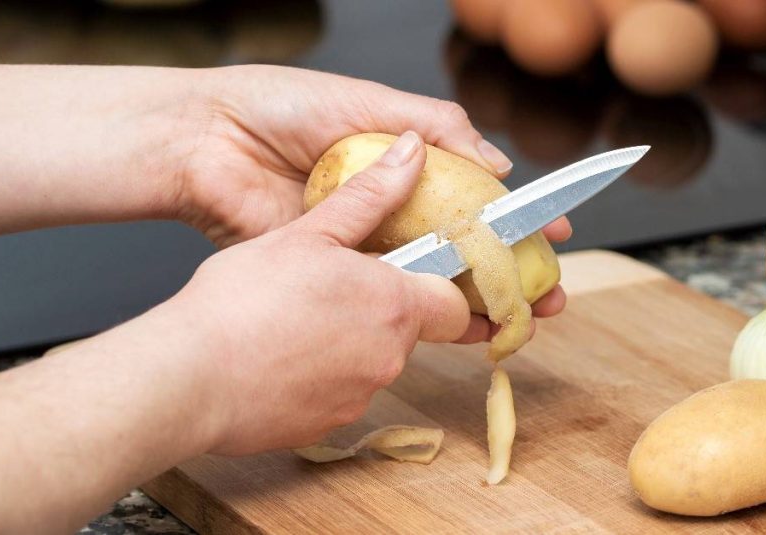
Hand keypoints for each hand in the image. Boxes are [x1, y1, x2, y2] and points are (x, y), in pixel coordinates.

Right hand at [170, 132, 468, 453]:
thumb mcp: (309, 233)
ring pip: (369, 362)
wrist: (190, 377)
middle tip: (334, 284)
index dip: (449, 289)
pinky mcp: (324, 425)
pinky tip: (279, 353)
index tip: (439, 279)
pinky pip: (336, 393)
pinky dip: (318, 374)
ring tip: (295, 316)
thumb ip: (370, 195)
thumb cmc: (244, 301)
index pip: (455, 305)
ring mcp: (357, 398)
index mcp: (393, 305)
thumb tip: (414, 151)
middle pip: (408, 330)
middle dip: (381, 308)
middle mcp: (388, 359)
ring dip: (347, 340)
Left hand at [173, 65, 570, 336]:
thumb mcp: (369, 102)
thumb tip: (498, 164)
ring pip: (429, 276)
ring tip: (520, 317)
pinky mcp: (334, 269)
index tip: (557, 231)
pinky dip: (422, 312)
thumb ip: (436, 127)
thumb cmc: (283, 107)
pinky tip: (461, 327)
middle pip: (460, 243)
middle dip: (507, 269)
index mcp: (401, 161)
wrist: (208, 142)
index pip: (474, 193)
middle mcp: (389, 205)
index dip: (516, 215)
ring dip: (476, 299)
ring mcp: (363, 240)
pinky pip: (384, 294)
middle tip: (548, 292)